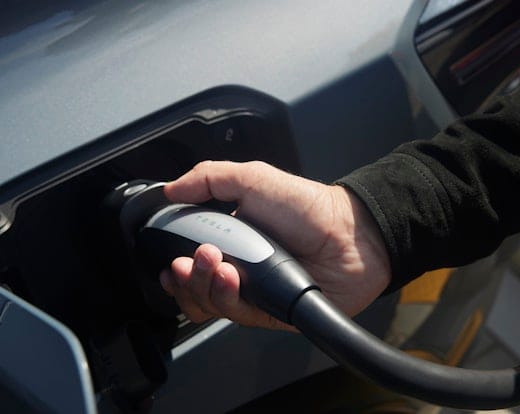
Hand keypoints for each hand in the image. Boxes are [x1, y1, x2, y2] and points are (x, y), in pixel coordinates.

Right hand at [159, 160, 390, 329]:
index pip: (188, 258)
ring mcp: (251, 291)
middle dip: (185, 274)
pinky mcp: (266, 312)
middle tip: (192, 258)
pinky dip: (226, 296)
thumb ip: (209, 179)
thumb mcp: (253, 179)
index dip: (175, 262)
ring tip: (216, 264)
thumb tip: (170, 189)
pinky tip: (232, 278)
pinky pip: (234, 314)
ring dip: (202, 284)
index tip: (169, 256)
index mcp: (229, 238)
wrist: (350, 237)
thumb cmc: (307, 208)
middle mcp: (237, 267)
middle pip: (192, 286)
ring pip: (207, 303)